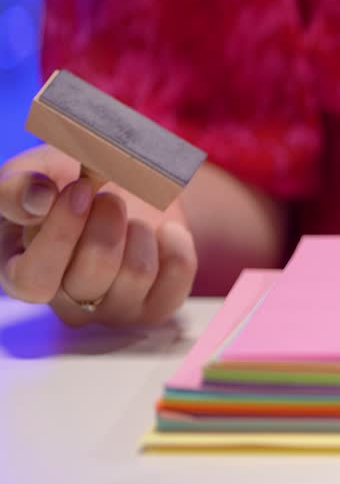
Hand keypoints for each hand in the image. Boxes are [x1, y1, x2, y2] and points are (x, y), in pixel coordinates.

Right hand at [0, 144, 196, 326]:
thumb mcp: (38, 174)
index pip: (33, 280)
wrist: (127, 189)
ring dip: (139, 231)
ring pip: (136, 274)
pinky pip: (177, 276)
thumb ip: (18, 186)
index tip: (80, 189)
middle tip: (110, 198)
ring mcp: (112, 309)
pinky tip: (163, 230)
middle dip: (106, 223)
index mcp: (22, 273)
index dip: (60, 234)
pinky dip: (176, 242)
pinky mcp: (155, 306)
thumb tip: (36, 200)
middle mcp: (65, 301)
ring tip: (132, 216)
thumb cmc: (71, 184)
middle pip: (92, 273)